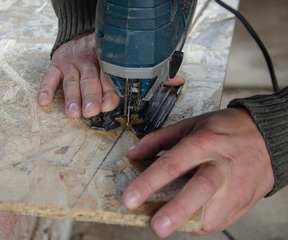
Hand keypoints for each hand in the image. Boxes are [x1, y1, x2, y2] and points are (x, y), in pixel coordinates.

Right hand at [37, 32, 119, 117]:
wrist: (79, 32)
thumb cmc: (98, 54)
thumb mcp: (109, 61)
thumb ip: (112, 81)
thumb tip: (111, 103)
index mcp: (104, 61)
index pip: (107, 78)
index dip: (108, 92)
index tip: (108, 105)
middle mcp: (87, 61)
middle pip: (89, 80)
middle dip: (90, 96)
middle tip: (91, 111)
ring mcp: (70, 63)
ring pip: (72, 81)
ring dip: (72, 98)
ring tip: (72, 112)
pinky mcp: (56, 63)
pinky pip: (50, 76)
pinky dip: (46, 89)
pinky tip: (44, 101)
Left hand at [122, 108, 273, 236]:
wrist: (267, 137)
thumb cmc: (227, 130)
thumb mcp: (191, 124)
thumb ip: (159, 139)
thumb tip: (134, 154)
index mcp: (204, 143)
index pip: (172, 164)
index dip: (149, 183)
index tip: (130, 199)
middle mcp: (220, 166)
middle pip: (198, 191)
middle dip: (175, 211)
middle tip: (156, 226)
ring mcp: (234, 187)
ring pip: (211, 213)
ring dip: (186, 222)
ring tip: (169, 221)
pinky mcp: (243, 203)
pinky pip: (219, 221)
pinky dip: (199, 223)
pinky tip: (189, 216)